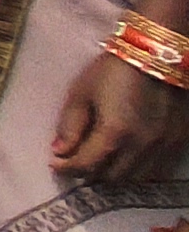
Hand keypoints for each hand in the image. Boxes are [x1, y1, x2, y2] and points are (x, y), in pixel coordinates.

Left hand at [57, 54, 188, 183]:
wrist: (157, 53)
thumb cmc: (114, 69)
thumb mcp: (82, 92)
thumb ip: (70, 125)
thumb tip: (59, 151)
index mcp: (116, 132)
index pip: (87, 165)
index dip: (67, 168)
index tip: (55, 164)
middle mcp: (143, 145)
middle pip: (113, 178)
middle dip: (90, 174)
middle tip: (76, 164)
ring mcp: (165, 146)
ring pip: (137, 178)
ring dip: (115, 176)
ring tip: (100, 164)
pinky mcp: (180, 141)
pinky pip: (158, 169)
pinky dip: (138, 171)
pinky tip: (126, 160)